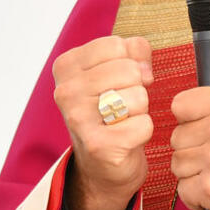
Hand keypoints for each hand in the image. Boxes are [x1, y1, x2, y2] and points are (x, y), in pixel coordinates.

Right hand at [52, 35, 153, 209]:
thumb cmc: (110, 111)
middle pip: (129, 70)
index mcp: (66, 66)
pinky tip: (126, 139)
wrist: (101, 165)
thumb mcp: (118, 71)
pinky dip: (143, 132)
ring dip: (140, 110)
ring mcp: (79, 119)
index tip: (120, 80)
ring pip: (138, 96)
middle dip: (137, 87)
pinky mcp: (98, 146)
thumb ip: (134, 51)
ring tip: (123, 121)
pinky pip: (144, 125)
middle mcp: (66, 91)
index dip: (130, 61)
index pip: (116, 45)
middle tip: (122, 105)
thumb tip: (143, 65)